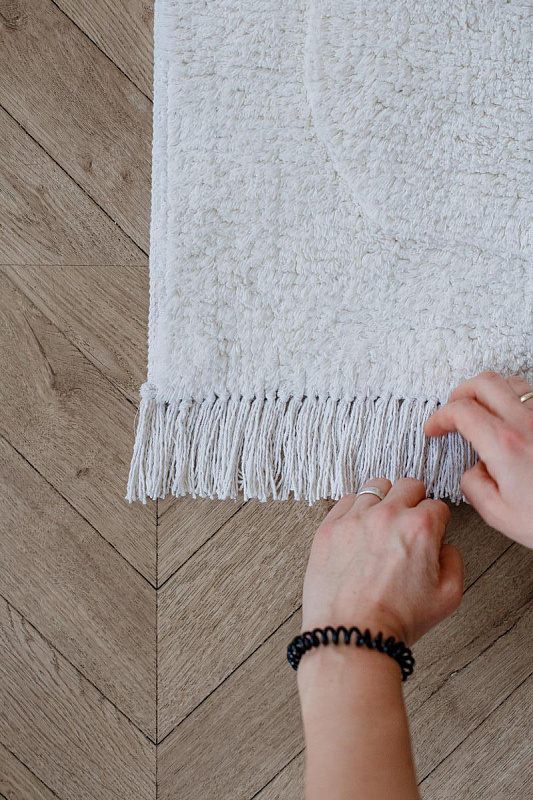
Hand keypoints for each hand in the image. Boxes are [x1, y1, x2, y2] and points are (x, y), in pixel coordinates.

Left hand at [299, 478, 463, 650]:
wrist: (352, 635)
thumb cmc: (396, 620)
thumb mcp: (449, 596)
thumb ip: (453, 559)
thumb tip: (443, 545)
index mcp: (419, 527)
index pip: (436, 505)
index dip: (437, 521)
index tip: (430, 532)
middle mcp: (387, 515)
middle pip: (408, 485)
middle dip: (414, 501)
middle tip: (408, 522)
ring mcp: (354, 518)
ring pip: (375, 487)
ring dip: (383, 502)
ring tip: (381, 524)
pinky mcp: (329, 528)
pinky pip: (346, 501)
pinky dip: (355, 510)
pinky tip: (359, 528)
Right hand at [424, 371, 532, 547]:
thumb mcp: (499, 514)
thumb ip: (473, 487)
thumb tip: (473, 472)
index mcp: (506, 444)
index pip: (461, 411)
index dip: (439, 417)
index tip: (434, 428)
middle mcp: (527, 424)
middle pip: (484, 383)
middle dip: (459, 393)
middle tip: (452, 411)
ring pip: (510, 382)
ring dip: (488, 392)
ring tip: (480, 410)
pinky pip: (532, 396)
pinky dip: (513, 399)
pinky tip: (510, 418)